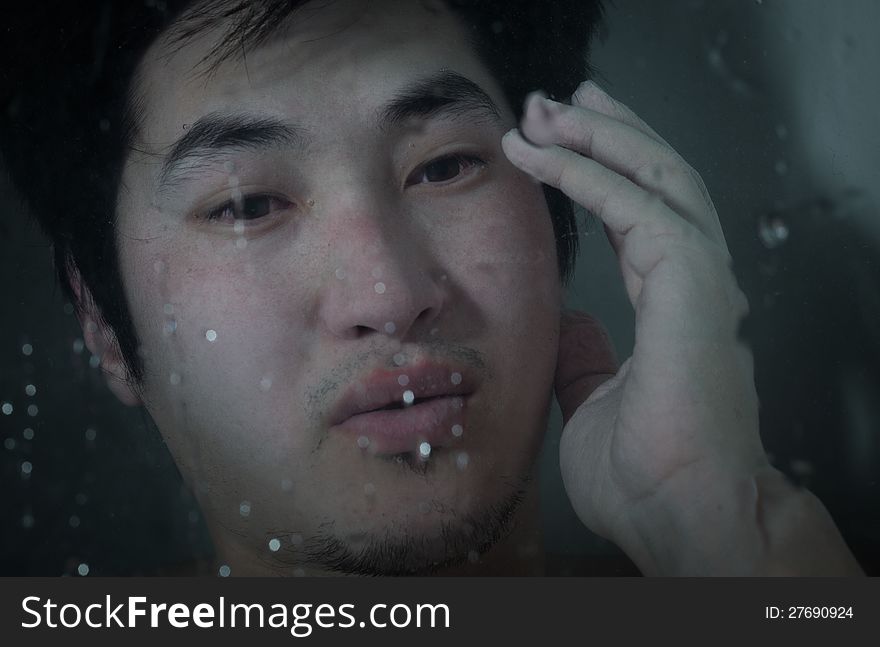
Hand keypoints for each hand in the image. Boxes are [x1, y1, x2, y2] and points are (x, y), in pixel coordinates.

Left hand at [501, 82, 861, 574]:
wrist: (686, 518)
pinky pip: (638, 206)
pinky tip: (548, 152)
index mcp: (675, 307)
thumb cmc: (648, 479)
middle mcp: (695, 282)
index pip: (643, 217)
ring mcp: (701, 280)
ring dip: (599, 135)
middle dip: (607, 132)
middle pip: (657, 180)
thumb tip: (573, 327)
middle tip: (559, 100)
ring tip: (548, 107)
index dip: (604, 172)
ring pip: (657, 176)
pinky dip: (590, 172)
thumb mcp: (593, 405)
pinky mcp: (692, 284)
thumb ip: (586, 361)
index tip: (560, 141)